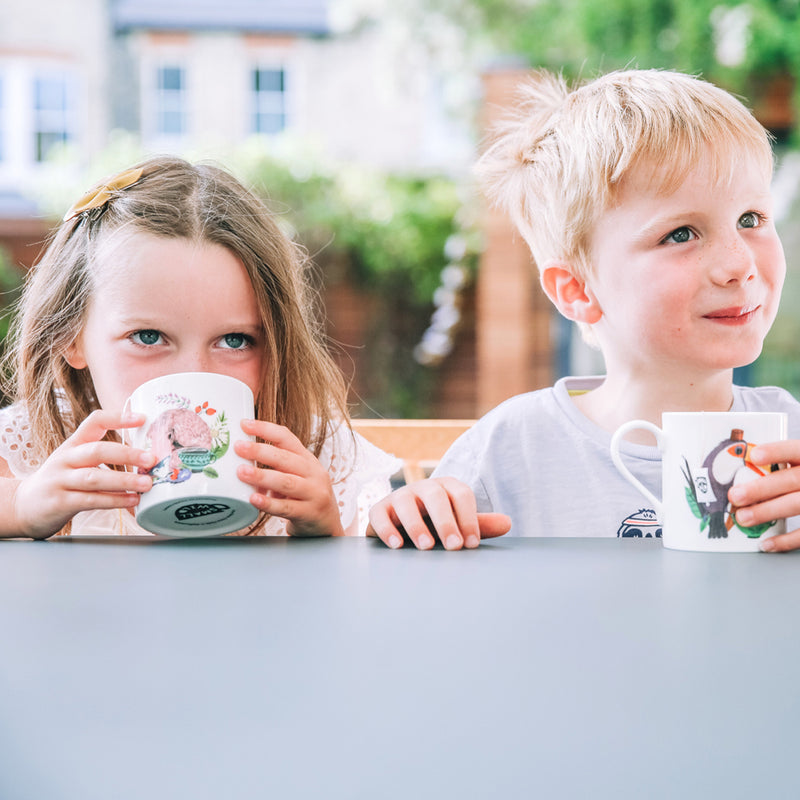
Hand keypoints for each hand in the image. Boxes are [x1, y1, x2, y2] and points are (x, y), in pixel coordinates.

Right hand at [11, 410, 155, 538]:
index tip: (143, 418)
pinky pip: (90, 500)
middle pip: (97, 451)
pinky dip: (113, 501)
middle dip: (127, 454)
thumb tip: (145, 455)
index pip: (94, 422)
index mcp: (73, 444)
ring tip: (146, 484)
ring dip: (124, 480)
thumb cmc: (61, 481)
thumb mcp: (75, 461)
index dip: (118, 418)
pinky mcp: (59, 503)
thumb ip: (102, 455)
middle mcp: (66, 459)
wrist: (24, 506)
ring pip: (94, 477)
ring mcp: (60, 481)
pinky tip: (131, 501)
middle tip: (151, 459)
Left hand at [234, 419, 343, 536]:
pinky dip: (269, 503)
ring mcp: (314, 493)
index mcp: (307, 459)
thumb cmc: (305, 497)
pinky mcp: (310, 513)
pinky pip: (287, 507)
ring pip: (286, 482)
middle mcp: (313, 473)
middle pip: (286, 458)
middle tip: (239, 447)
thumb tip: (241, 460)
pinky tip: (254, 499)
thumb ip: (275, 467)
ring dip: (262, 476)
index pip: (287, 438)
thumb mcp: (296, 476)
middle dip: (260, 451)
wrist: (327, 525)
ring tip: (242, 472)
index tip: (244, 425)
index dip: (266, 429)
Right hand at [366, 476, 510, 549]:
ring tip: (426, 547)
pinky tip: (397, 546)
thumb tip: (508, 523)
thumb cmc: (436, 524)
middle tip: (454, 546)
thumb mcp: (458, 523)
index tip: (472, 544)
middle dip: (445, 521)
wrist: (401, 524)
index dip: (469, 518)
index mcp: (447, 487)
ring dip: (416, 525)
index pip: (461, 495)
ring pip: (405, 503)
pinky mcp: (379, 508)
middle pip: (435, 496)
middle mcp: (423, 488)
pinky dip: (387, 529)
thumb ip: (479, 524)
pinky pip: (379, 514)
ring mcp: (399, 496)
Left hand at [727, 440, 799, 551]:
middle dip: (761, 489)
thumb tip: (741, 472)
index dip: (776, 452)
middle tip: (735, 496)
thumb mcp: (799, 465)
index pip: (795, 450)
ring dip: (767, 512)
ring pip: (797, 504)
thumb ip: (779, 467)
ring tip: (743, 518)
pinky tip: (766, 543)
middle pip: (792, 480)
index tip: (754, 456)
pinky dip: (786, 540)